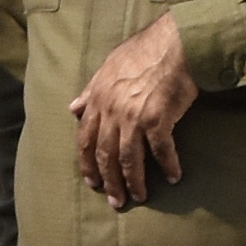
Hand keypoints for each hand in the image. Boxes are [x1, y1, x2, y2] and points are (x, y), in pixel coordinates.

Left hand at [74, 11, 201, 204]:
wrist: (172, 44)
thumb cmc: (141, 53)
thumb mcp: (106, 69)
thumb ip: (89, 91)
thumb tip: (72, 108)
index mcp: (96, 102)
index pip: (84, 141)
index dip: (87, 164)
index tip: (92, 182)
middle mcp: (111, 113)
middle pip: (104, 155)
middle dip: (109, 181)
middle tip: (116, 201)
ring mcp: (133, 118)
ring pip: (128, 158)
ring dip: (133, 181)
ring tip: (140, 197)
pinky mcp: (158, 119)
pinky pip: (161, 150)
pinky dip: (167, 165)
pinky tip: (173, 177)